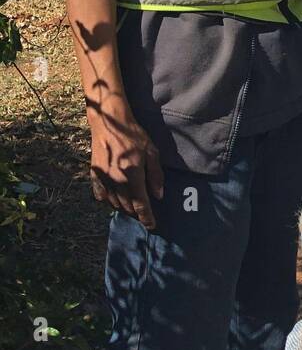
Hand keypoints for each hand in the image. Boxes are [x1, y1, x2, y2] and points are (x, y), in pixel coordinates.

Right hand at [88, 103, 164, 229]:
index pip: (141, 205)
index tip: (152, 226)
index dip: (147, 218)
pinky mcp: (94, 175)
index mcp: (133, 176)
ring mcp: (103, 180)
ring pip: (114, 204)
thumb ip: (156, 175)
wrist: (109, 123)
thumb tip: (158, 196)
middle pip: (127, 207)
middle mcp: (117, 182)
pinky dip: (109, 201)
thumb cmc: (133, 135)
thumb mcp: (151, 152)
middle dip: (137, 214)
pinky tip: (115, 199)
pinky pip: (100, 196)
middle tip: (144, 214)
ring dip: (124, 208)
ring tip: (132, 208)